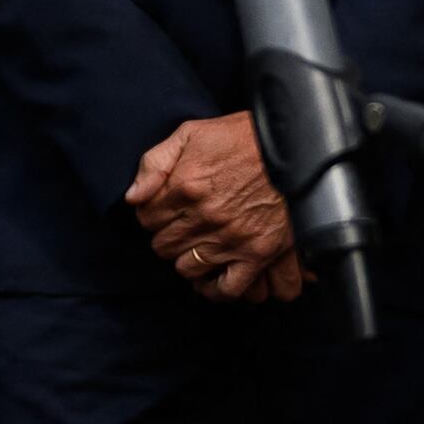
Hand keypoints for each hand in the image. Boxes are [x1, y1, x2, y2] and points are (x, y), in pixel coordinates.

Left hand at [126, 112, 306, 303]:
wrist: (290, 146)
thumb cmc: (240, 137)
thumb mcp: (191, 133)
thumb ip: (155, 162)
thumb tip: (132, 197)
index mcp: (185, 186)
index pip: (146, 218)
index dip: (150, 215)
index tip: (163, 211)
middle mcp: (205, 217)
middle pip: (163, 245)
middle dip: (166, 237)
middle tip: (180, 228)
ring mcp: (231, 238)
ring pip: (187, 268)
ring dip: (186, 260)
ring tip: (195, 247)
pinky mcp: (257, 254)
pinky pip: (228, 288)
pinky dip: (215, 290)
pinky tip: (210, 280)